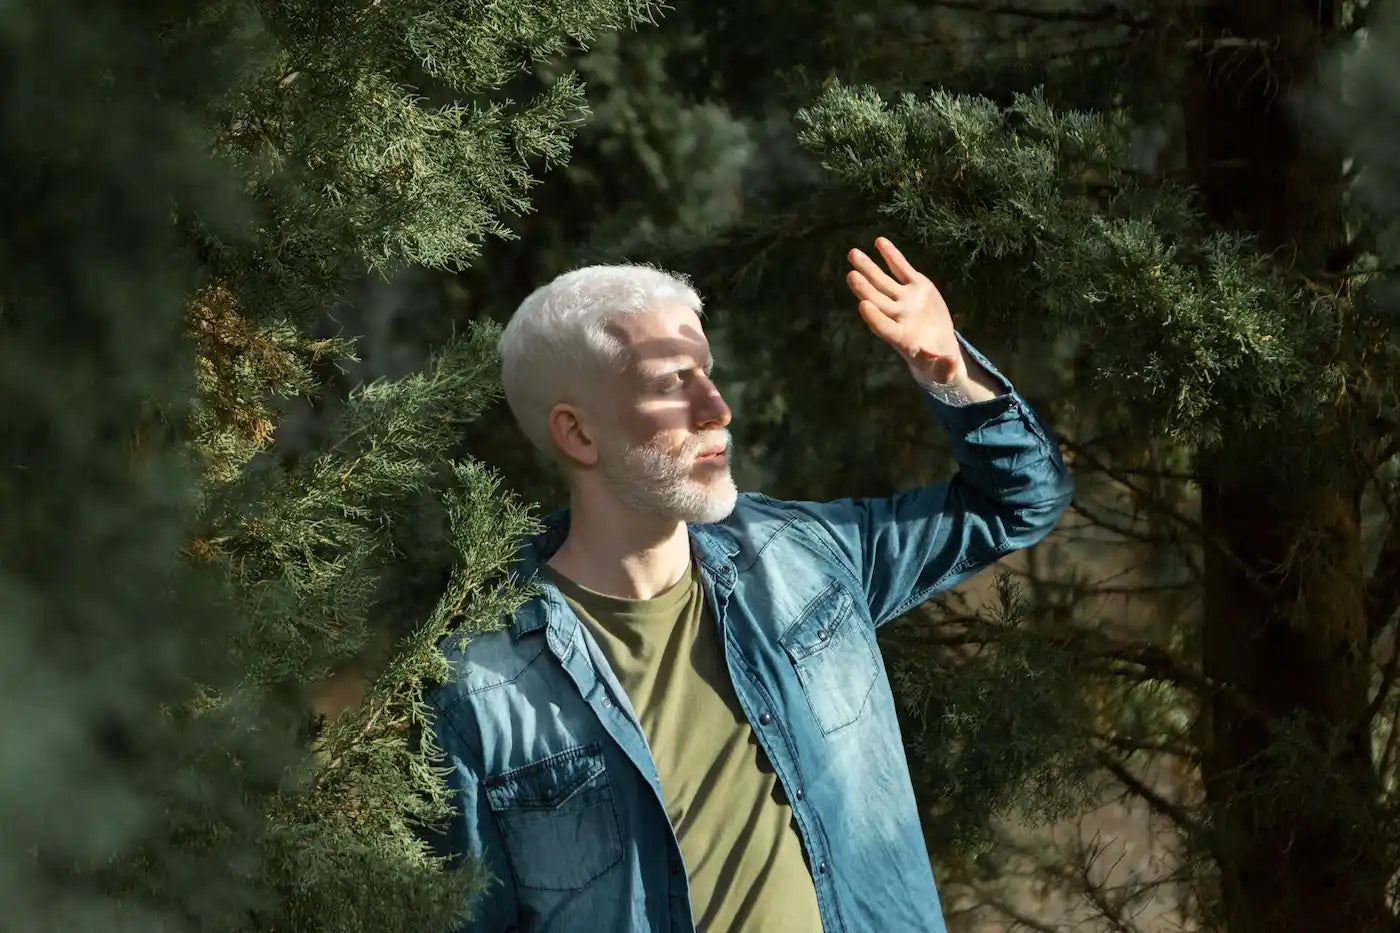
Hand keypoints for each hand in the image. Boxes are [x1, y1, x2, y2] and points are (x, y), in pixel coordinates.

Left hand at [846, 237, 961, 383]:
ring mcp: (905, 300)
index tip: (863, 305)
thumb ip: (944, 368)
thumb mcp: (944, 371)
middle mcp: (898, 317)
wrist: (940, 346)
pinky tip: (879, 242)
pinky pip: (901, 269)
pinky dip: (891, 256)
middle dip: (865, 289)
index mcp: (901, 339)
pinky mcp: (915, 286)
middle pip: (878, 301)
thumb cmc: (938, 364)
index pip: (884, 328)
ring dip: (869, 268)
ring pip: (884, 282)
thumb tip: (950, 364)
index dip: (874, 318)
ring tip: (853, 254)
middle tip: (851, 276)